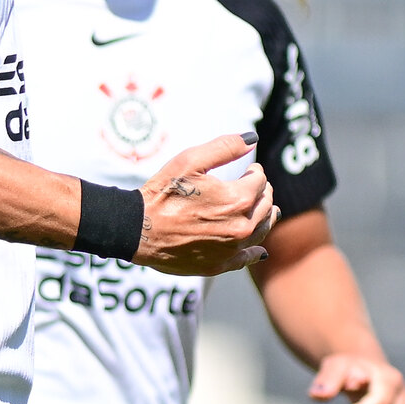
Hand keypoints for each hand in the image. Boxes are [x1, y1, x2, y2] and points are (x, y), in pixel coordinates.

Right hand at [135, 133, 276, 276]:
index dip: (255, 172)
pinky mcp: (221, 264)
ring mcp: (232, 248)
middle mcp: (242, 226)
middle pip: (266, 205)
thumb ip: (224, 148)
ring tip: (262, 210)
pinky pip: (248, 257)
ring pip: (262, 230)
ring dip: (264, 217)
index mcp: (238, 199)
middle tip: (255, 188)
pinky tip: (258, 248)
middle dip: (262, 193)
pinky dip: (255, 250)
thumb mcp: (189, 161)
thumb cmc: (162, 193)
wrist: (138, 229)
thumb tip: (252, 139)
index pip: (260, 181)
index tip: (249, 170)